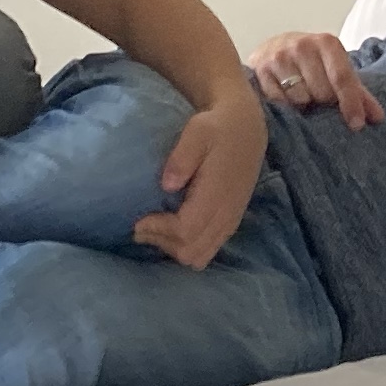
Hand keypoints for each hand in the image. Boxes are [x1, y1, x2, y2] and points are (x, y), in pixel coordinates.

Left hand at [134, 93, 267, 269]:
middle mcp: (226, 214)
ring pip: (199, 256)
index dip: (159, 230)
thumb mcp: (198, 131)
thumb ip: (182, 157)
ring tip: (154, 230)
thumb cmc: (217, 128)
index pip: (186, 229)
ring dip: (173, 248)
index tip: (139, 219)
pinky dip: (185, 248)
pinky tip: (170, 230)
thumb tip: (166, 184)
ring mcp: (230, 222)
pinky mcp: (230, 224)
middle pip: (190, 250)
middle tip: (140, 226)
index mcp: (218, 194)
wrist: (247, 129)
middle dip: (162, 242)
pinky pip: (207, 250)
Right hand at [247, 30, 381, 128]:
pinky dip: (285, 105)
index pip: (342, 77)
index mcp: (327, 43)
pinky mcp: (259, 69)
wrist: (273, 47)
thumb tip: (377, 118)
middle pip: (322, 92)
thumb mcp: (336, 70)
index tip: (357, 124)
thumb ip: (358, 92)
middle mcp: (302, 45)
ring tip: (301, 96)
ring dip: (303, 105)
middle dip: (323, 102)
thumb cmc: (312, 63)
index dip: (351, 102)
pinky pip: (278, 102)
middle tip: (318, 98)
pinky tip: (285, 97)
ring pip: (299, 99)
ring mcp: (279, 56)